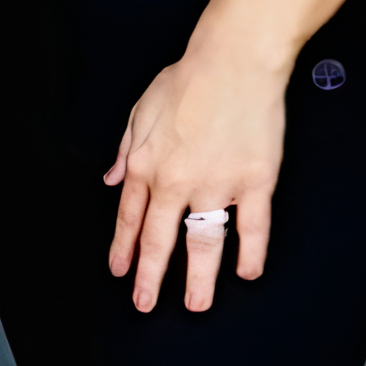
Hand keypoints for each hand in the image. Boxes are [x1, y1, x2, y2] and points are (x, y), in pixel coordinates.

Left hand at [107, 40, 288, 314]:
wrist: (234, 61)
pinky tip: (246, 271)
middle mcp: (177, 182)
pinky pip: (253, 228)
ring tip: (196, 304)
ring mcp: (217, 185)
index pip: (130, 219)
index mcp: (146, 165)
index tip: (121, 272)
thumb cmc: (189, 79)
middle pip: (160, 241)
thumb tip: (111, 179)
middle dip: (149, 277)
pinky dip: (251, 254)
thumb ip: (125, 150)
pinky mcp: (254, 182)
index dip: (124, 250)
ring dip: (198, 278)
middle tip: (145, 304)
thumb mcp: (139, 111)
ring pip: (203, 243)